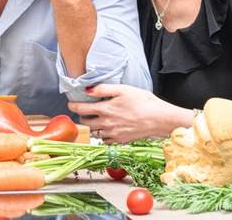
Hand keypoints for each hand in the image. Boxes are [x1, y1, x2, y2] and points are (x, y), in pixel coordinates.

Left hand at [68, 84, 189, 142]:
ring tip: (96, 119)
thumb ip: (103, 89)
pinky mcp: (121, 141)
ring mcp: (113, 134)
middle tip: (84, 110)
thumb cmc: (144, 102)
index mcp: (105, 110)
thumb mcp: (123, 89)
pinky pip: (105, 140)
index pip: (82, 109)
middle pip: (86, 122)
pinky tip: (108, 128)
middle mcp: (107, 124)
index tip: (71, 103)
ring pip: (95, 132)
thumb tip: (87, 90)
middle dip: (82, 116)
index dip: (73, 106)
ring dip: (92, 126)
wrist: (160, 119)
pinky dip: (103, 135)